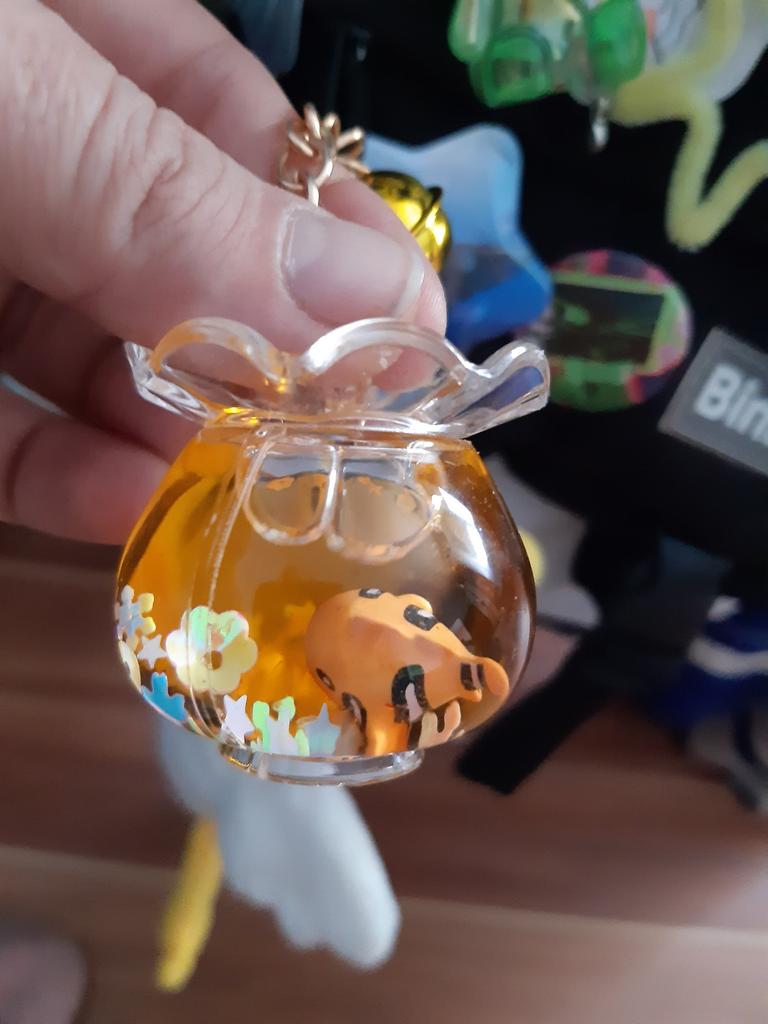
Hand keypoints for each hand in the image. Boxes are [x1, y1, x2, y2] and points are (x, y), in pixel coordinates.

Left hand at [0, 0, 444, 543]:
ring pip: (89, 360)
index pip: (224, 120)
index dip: (325, 220)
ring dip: (171, 434)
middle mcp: (22, 156)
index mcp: (60, 35)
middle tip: (336, 439)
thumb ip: (164, 192)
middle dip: (257, 354)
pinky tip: (127, 504)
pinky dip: (64, 479)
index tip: (407, 324)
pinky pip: (0, 434)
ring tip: (247, 488)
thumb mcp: (3, 96)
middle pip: (171, 259)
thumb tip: (374, 298)